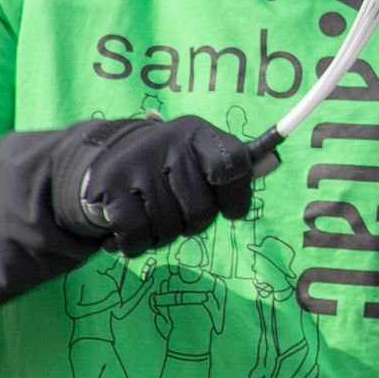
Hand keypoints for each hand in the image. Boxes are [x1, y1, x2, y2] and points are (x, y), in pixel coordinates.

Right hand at [62, 117, 264, 252]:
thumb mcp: (205, 159)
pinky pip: (136, 234)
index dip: (236, 198)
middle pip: (201, 211)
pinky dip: (136, 244)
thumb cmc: (172, 169)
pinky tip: (131, 228)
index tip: (230, 209)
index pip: (233, 167)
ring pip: (169, 228)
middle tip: (178, 210)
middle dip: (193, 223)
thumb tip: (272, 161)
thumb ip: (236, 167)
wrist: (108, 161)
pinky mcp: (105, 187)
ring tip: (153, 215)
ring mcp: (133, 163)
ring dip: (164, 235)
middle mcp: (166, 142)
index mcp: (198, 133)